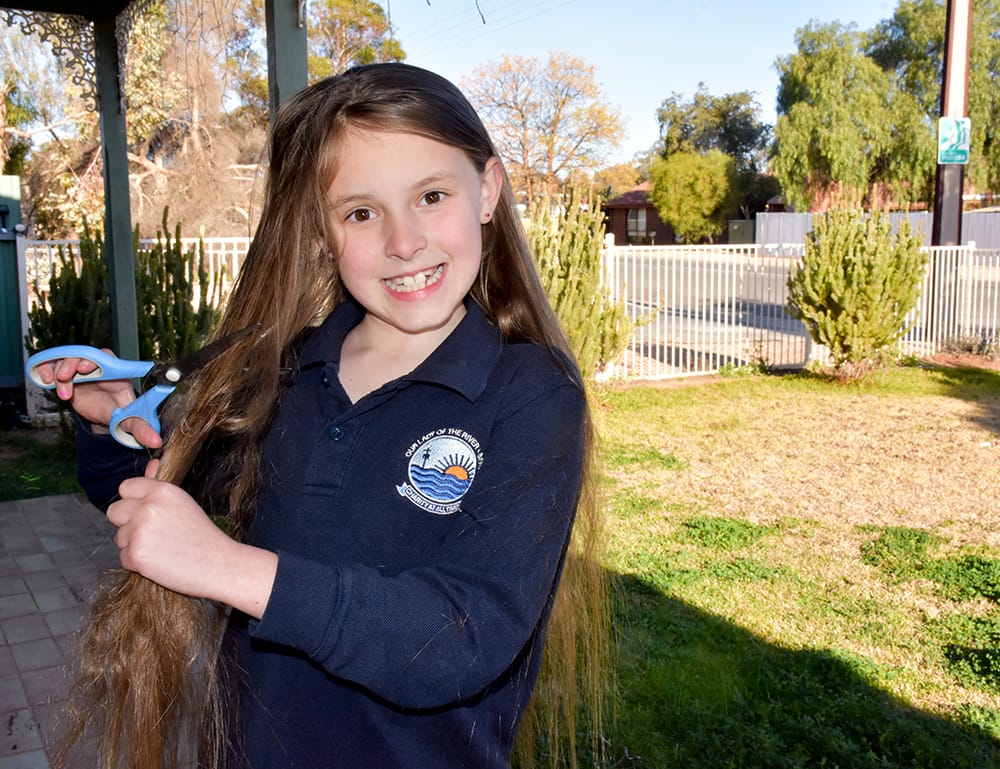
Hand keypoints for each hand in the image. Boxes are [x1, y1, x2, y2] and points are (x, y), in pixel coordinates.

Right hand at [34, 351, 162, 448]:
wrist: (103, 414)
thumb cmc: (119, 410)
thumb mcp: (129, 420)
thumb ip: (141, 429)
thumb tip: (155, 442)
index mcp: (116, 371)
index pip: (106, 358)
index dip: (96, 360)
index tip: (86, 368)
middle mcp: (97, 366)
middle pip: (83, 355)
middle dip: (73, 364)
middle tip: (67, 377)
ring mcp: (79, 369)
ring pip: (66, 360)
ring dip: (59, 371)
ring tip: (63, 392)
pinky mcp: (65, 375)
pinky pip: (52, 365)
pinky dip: (46, 369)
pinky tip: (45, 380)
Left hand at [108, 463, 276, 617]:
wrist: (219, 565)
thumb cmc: (204, 536)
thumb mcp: (184, 504)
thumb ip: (160, 485)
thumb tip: (152, 464)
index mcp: (163, 490)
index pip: (126, 487)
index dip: (133, 501)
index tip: (146, 512)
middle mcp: (148, 507)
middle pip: (115, 511)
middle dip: (126, 523)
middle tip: (153, 533)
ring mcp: (140, 531)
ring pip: (119, 537)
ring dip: (134, 544)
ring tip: (162, 549)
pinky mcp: (136, 555)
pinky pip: (123, 558)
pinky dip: (137, 563)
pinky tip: (160, 562)